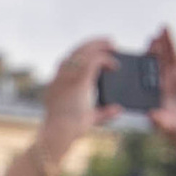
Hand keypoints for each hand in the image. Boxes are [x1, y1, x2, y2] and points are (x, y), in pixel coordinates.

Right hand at [37, 37, 116, 169]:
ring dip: (100, 45)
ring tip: (112, 44)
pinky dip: (106, 60)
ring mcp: (68, 75)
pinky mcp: (78, 78)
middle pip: (76, 50)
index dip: (83, 53)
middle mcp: (61, 76)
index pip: (69, 60)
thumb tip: (117, 109)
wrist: (59, 133)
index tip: (96, 53)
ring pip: (84, 50)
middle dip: (93, 44)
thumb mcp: (88, 118)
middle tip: (109, 42)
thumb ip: (103, 113)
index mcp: (58, 83)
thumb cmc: (69, 130)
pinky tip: (114, 65)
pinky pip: (94, 60)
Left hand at [143, 23, 175, 154]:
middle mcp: (167, 82)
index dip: (146, 61)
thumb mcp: (169, 127)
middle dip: (155, 48)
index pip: (148, 73)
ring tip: (164, 26)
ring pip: (174, 54)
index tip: (142, 51)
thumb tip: (150, 115)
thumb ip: (159, 121)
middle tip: (152, 35)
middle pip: (159, 60)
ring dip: (169, 41)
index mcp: (156, 92)